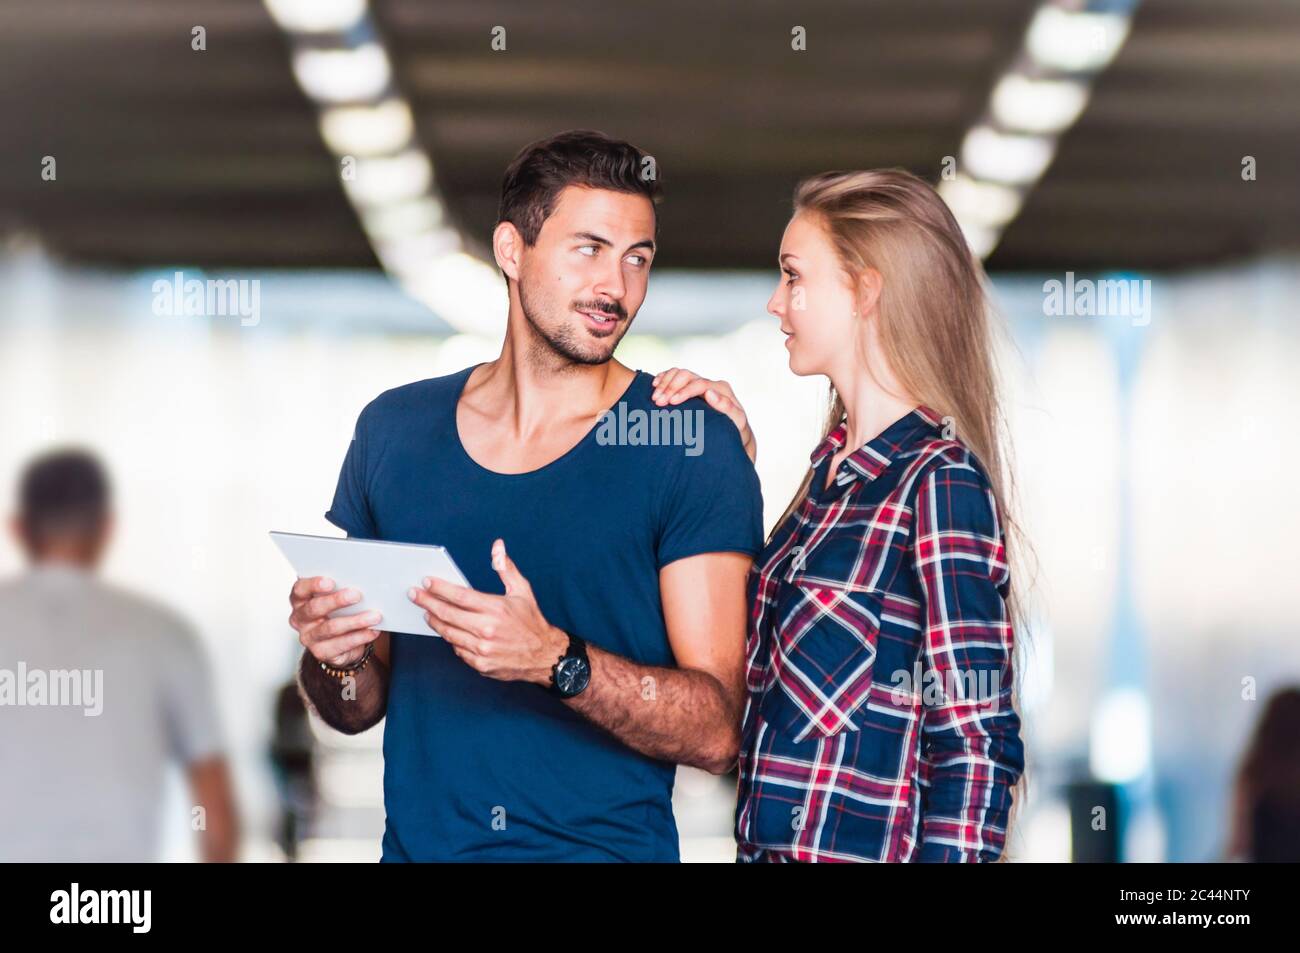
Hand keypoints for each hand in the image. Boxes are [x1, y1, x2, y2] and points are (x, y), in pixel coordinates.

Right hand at [288, 576, 382, 666]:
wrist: (341, 643)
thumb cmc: (339, 613)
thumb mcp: (337, 598)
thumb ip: (342, 589)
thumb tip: (365, 584)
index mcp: (301, 600)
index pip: (300, 589)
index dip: (313, 585)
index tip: (330, 582)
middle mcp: (300, 618)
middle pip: (314, 608)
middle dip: (336, 600)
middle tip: (356, 595)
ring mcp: (309, 637)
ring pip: (330, 627)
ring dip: (355, 621)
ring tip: (374, 616)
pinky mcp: (321, 652)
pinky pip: (342, 644)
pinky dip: (360, 637)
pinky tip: (372, 631)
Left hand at [409, 539, 566, 685]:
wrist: (544, 656)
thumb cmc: (532, 622)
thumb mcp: (522, 591)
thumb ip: (506, 568)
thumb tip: (497, 546)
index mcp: (496, 608)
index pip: (459, 596)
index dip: (439, 588)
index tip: (426, 582)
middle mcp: (487, 629)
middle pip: (447, 614)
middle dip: (427, 603)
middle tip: (414, 595)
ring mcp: (482, 649)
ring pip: (448, 633)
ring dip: (435, 622)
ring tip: (427, 612)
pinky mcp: (480, 664)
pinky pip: (458, 649)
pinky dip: (451, 639)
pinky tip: (448, 630)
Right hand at [651, 367, 755, 461]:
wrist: (733, 432)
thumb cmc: (735, 430)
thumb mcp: (737, 422)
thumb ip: (728, 408)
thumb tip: (710, 393)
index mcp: (721, 389)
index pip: (699, 384)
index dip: (684, 391)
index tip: (672, 402)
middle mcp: (710, 383)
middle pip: (686, 375)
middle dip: (670, 387)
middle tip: (658, 402)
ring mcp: (699, 383)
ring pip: (678, 373)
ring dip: (664, 383)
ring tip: (654, 398)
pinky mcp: (690, 386)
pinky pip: (674, 375)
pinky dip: (663, 378)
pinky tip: (655, 385)